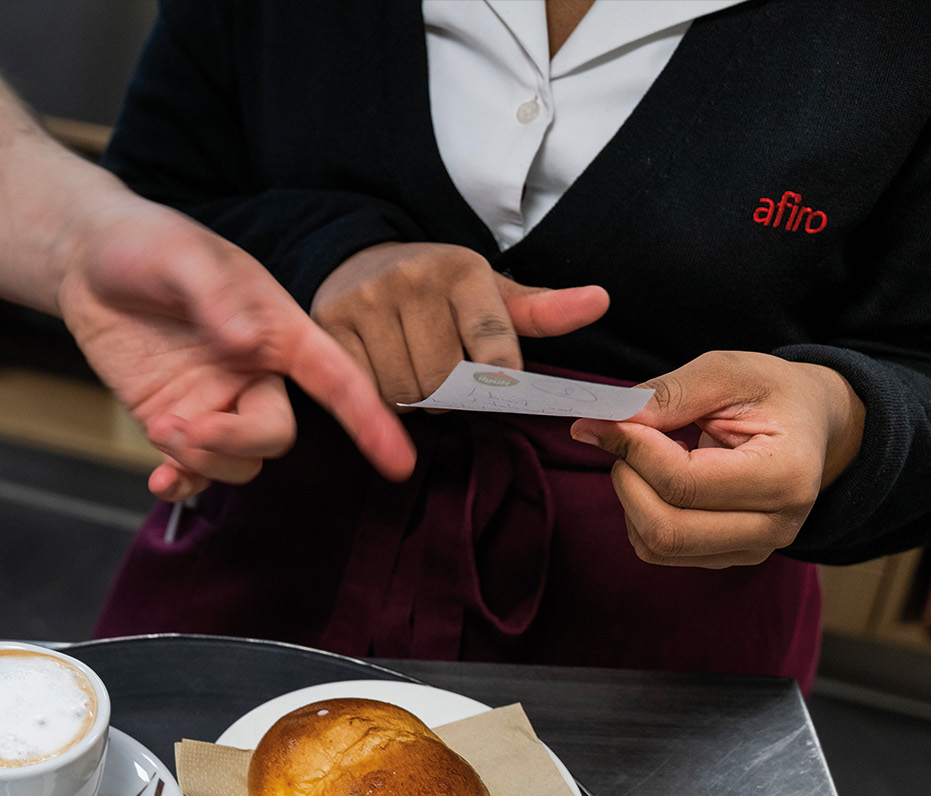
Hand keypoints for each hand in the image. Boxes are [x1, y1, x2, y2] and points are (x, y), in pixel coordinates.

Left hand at [58, 199, 416, 500]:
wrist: (86, 261)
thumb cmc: (145, 244)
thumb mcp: (182, 258)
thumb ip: (215, 298)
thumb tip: (246, 343)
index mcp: (277, 329)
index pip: (335, 379)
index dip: (370, 420)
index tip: (399, 462)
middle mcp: (253, 373)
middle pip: (276, 434)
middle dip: (237, 440)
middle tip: (183, 424)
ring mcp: (213, 401)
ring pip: (239, 460)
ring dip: (203, 460)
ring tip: (162, 430)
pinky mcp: (173, 419)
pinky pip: (195, 470)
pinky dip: (182, 484)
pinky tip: (159, 482)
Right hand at [311, 242, 608, 404]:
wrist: (357, 261)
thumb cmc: (437, 290)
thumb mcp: (490, 293)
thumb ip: (540, 311)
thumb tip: (600, 302)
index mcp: (462, 269)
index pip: (493, 345)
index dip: (497, 379)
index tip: (495, 383)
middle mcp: (412, 278)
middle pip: (444, 380)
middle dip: (449, 394)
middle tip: (444, 378)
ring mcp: (367, 300)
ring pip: (404, 392)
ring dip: (412, 400)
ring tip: (411, 373)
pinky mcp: (330, 324)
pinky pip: (364, 390)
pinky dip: (378, 398)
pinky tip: (381, 374)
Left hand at [569, 351, 865, 567]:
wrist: (809, 422)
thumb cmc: (770, 393)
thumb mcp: (725, 372)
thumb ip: (665, 396)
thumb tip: (595, 426)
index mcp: (787, 475)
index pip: (683, 483)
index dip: (634, 449)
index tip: (612, 418)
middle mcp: (777, 526)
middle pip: (666, 528)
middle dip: (628, 478)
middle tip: (627, 438)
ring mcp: (753, 549)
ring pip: (655, 545)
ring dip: (630, 497)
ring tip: (650, 454)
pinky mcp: (727, 557)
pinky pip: (657, 551)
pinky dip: (639, 514)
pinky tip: (660, 479)